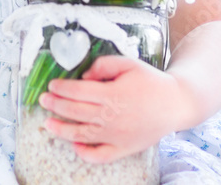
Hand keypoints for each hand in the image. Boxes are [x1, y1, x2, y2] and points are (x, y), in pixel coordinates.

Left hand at [38, 55, 191, 163]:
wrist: (177, 104)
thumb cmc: (151, 82)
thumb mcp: (128, 63)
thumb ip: (103, 65)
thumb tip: (83, 76)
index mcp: (113, 94)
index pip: (78, 92)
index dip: (61, 88)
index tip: (51, 86)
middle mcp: (113, 117)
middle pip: (76, 112)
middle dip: (56, 106)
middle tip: (43, 100)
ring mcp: (118, 135)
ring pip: (83, 135)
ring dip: (62, 130)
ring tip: (48, 124)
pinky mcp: (125, 148)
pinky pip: (101, 156)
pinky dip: (86, 153)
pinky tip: (75, 145)